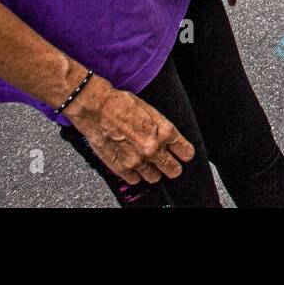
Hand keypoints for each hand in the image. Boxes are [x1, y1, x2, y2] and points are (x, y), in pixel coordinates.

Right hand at [64, 75, 195, 184]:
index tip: (182, 154)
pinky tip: (133, 164)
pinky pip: (135, 180)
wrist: (97, 108)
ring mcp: (137, 160)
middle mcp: (153, 148)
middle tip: (168, 163)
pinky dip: (135, 174)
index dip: (184, 154)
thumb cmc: (121, 104)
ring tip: (148, 163)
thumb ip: (162, 129)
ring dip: (153, 171)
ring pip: (155, 178)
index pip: (186, 152)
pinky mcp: (121, 167)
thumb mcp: (151, 111)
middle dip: (172, 167)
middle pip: (174, 170)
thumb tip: (169, 139)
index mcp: (164, 131)